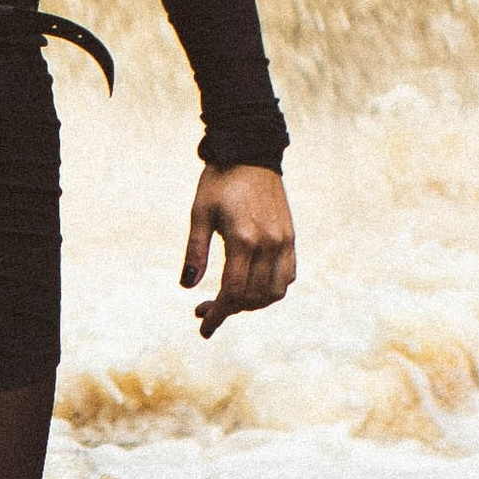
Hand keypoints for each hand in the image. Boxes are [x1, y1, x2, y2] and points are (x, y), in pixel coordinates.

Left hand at [180, 164, 294, 339]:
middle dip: (229, 310)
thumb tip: (187, 285)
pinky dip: (272, 289)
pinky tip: (252, 286)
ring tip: (229, 301)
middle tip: (205, 309)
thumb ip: (195, 251)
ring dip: (253, 304)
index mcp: (243, 238)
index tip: (203, 326)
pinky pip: (288, 275)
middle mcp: (268, 243)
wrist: (250, 152)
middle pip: (253, 296)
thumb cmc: (219, 181)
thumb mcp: (200, 213)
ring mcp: (284, 241)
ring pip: (275, 292)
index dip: (218, 313)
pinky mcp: (291, 237)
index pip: (233, 291)